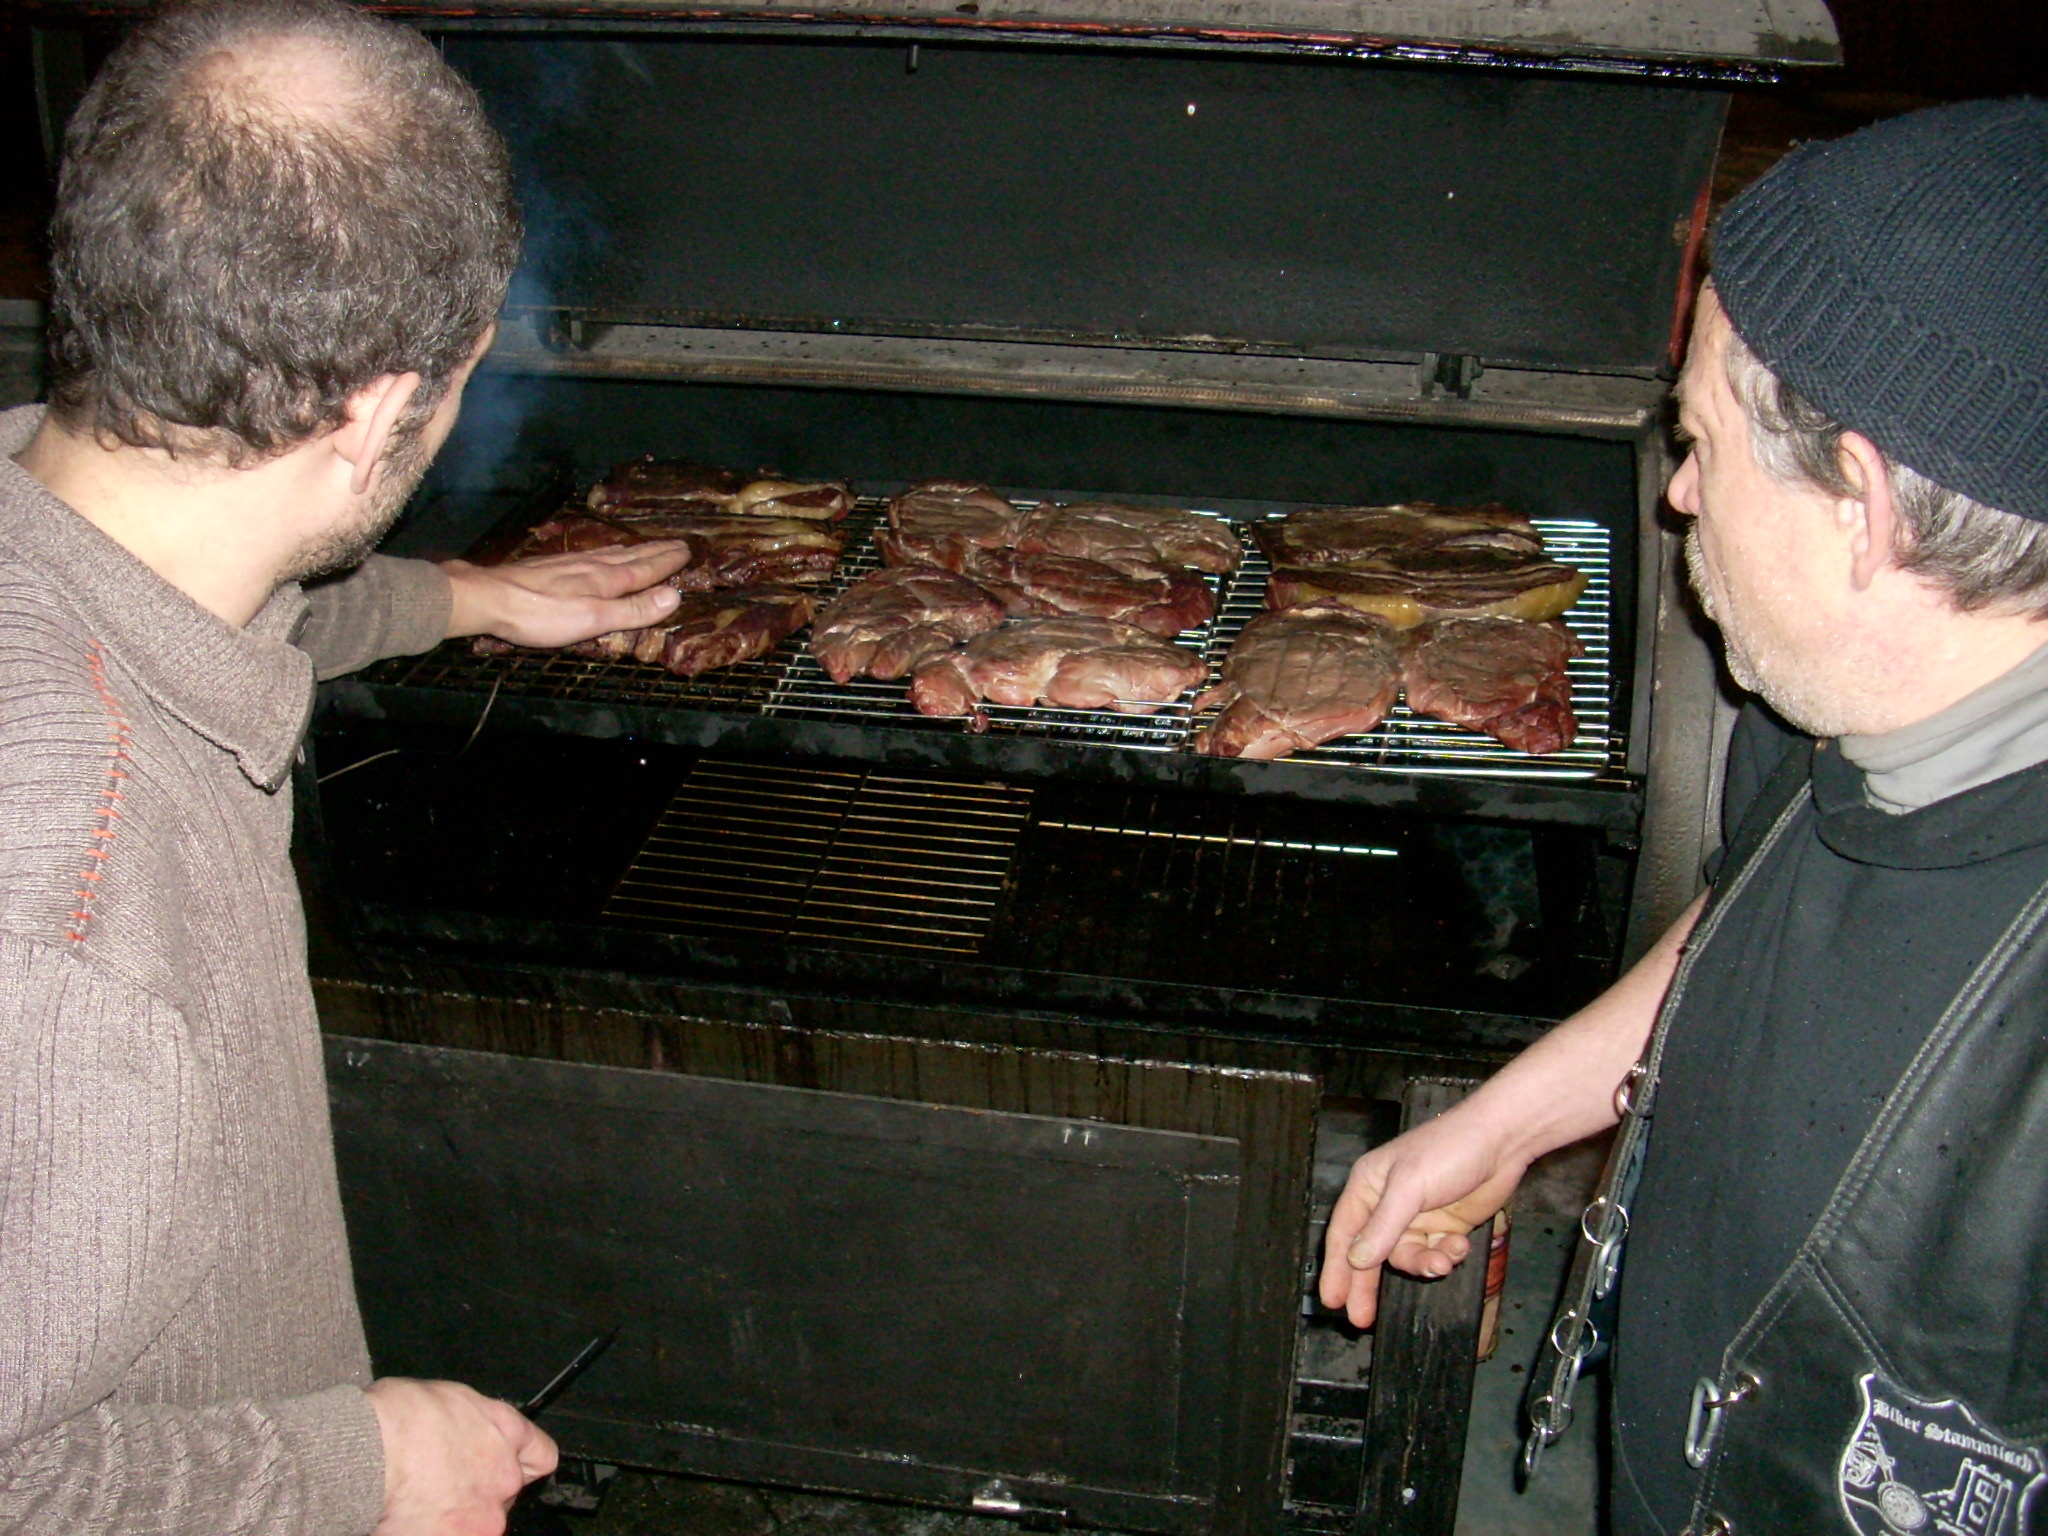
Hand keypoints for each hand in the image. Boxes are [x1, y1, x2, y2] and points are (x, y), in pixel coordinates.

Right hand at [367, 1378, 557, 1535]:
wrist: (368, 1454)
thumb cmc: (394, 1420)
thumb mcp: (444, 1399)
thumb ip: (467, 1424)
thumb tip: (457, 1433)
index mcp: (504, 1432)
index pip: (539, 1456)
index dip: (520, 1464)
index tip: (503, 1469)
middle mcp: (504, 1476)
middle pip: (503, 1494)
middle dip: (474, 1494)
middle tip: (438, 1489)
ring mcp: (485, 1516)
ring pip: (479, 1524)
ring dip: (455, 1520)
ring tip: (417, 1508)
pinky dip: (432, 1532)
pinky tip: (409, 1522)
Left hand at [440, 543, 692, 648]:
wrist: (489, 598)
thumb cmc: (541, 615)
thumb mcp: (593, 619)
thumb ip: (633, 609)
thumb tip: (674, 595)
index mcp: (606, 580)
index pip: (645, 568)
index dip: (668, 561)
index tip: (689, 551)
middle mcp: (592, 566)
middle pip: (631, 556)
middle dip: (656, 551)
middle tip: (679, 543)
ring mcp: (570, 564)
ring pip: (611, 554)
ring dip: (634, 550)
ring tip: (647, 546)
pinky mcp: (551, 567)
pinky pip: (592, 555)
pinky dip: (608, 553)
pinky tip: (601, 555)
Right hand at [1316, 1105, 1525, 1328]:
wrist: (1501, 1142)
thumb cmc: (1448, 1150)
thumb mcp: (1410, 1187)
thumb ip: (1383, 1227)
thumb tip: (1356, 1260)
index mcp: (1368, 1186)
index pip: (1344, 1233)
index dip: (1336, 1268)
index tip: (1332, 1299)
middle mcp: (1388, 1204)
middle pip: (1372, 1253)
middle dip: (1369, 1285)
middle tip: (1363, 1319)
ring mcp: (1417, 1217)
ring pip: (1408, 1256)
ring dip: (1424, 1263)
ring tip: (1441, 1261)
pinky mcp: (1444, 1225)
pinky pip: (1435, 1253)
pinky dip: (1446, 1254)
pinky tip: (1458, 1245)